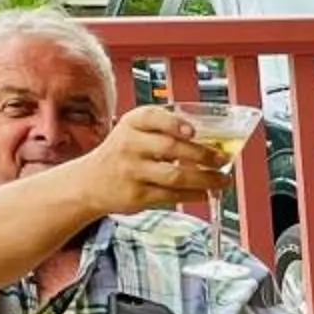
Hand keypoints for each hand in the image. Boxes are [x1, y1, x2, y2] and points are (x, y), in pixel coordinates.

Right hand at [79, 108, 230, 216]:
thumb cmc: (123, 153)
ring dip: (205, 179)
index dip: (174, 123)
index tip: (193, 131)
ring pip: (175, 175)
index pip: (152, 117)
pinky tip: (206, 193)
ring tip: (222, 180)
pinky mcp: (136, 195)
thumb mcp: (134, 132)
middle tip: (223, 159)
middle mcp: (128, 145)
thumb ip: (164, 130)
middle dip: (203, 154)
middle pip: (170, 148)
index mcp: (131, 124)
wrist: (89, 183)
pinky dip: (194, 195)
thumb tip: (213, 141)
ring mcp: (132, 171)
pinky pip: (171, 195)